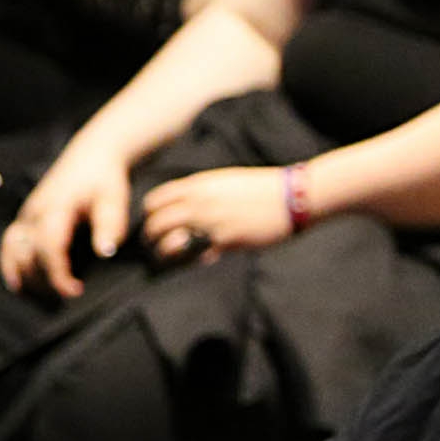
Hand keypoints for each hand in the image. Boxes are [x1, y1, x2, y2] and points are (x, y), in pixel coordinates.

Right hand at [0, 136, 133, 297]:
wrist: (91, 157)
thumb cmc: (103, 179)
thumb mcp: (114, 199)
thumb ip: (110, 225)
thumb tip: (105, 252)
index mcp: (56, 207)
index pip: (49, 247)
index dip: (58, 274)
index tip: (74, 291)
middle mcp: (34, 212)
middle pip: (28, 255)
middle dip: (45, 281)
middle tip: (68, 296)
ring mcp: (26, 215)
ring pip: (14, 253)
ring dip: (27, 277)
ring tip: (46, 296)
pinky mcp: (25, 218)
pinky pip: (9, 245)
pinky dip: (10, 266)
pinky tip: (17, 285)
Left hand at [140, 167, 294, 263]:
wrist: (290, 196)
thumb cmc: (259, 188)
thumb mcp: (223, 180)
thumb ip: (200, 191)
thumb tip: (184, 203)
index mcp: (197, 185)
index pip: (155, 200)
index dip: (149, 214)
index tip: (153, 222)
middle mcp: (198, 203)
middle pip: (156, 223)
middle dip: (150, 236)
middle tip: (153, 245)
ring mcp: (210, 223)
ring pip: (168, 242)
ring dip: (164, 252)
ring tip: (168, 258)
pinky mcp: (226, 241)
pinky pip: (196, 255)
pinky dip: (193, 260)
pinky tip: (198, 259)